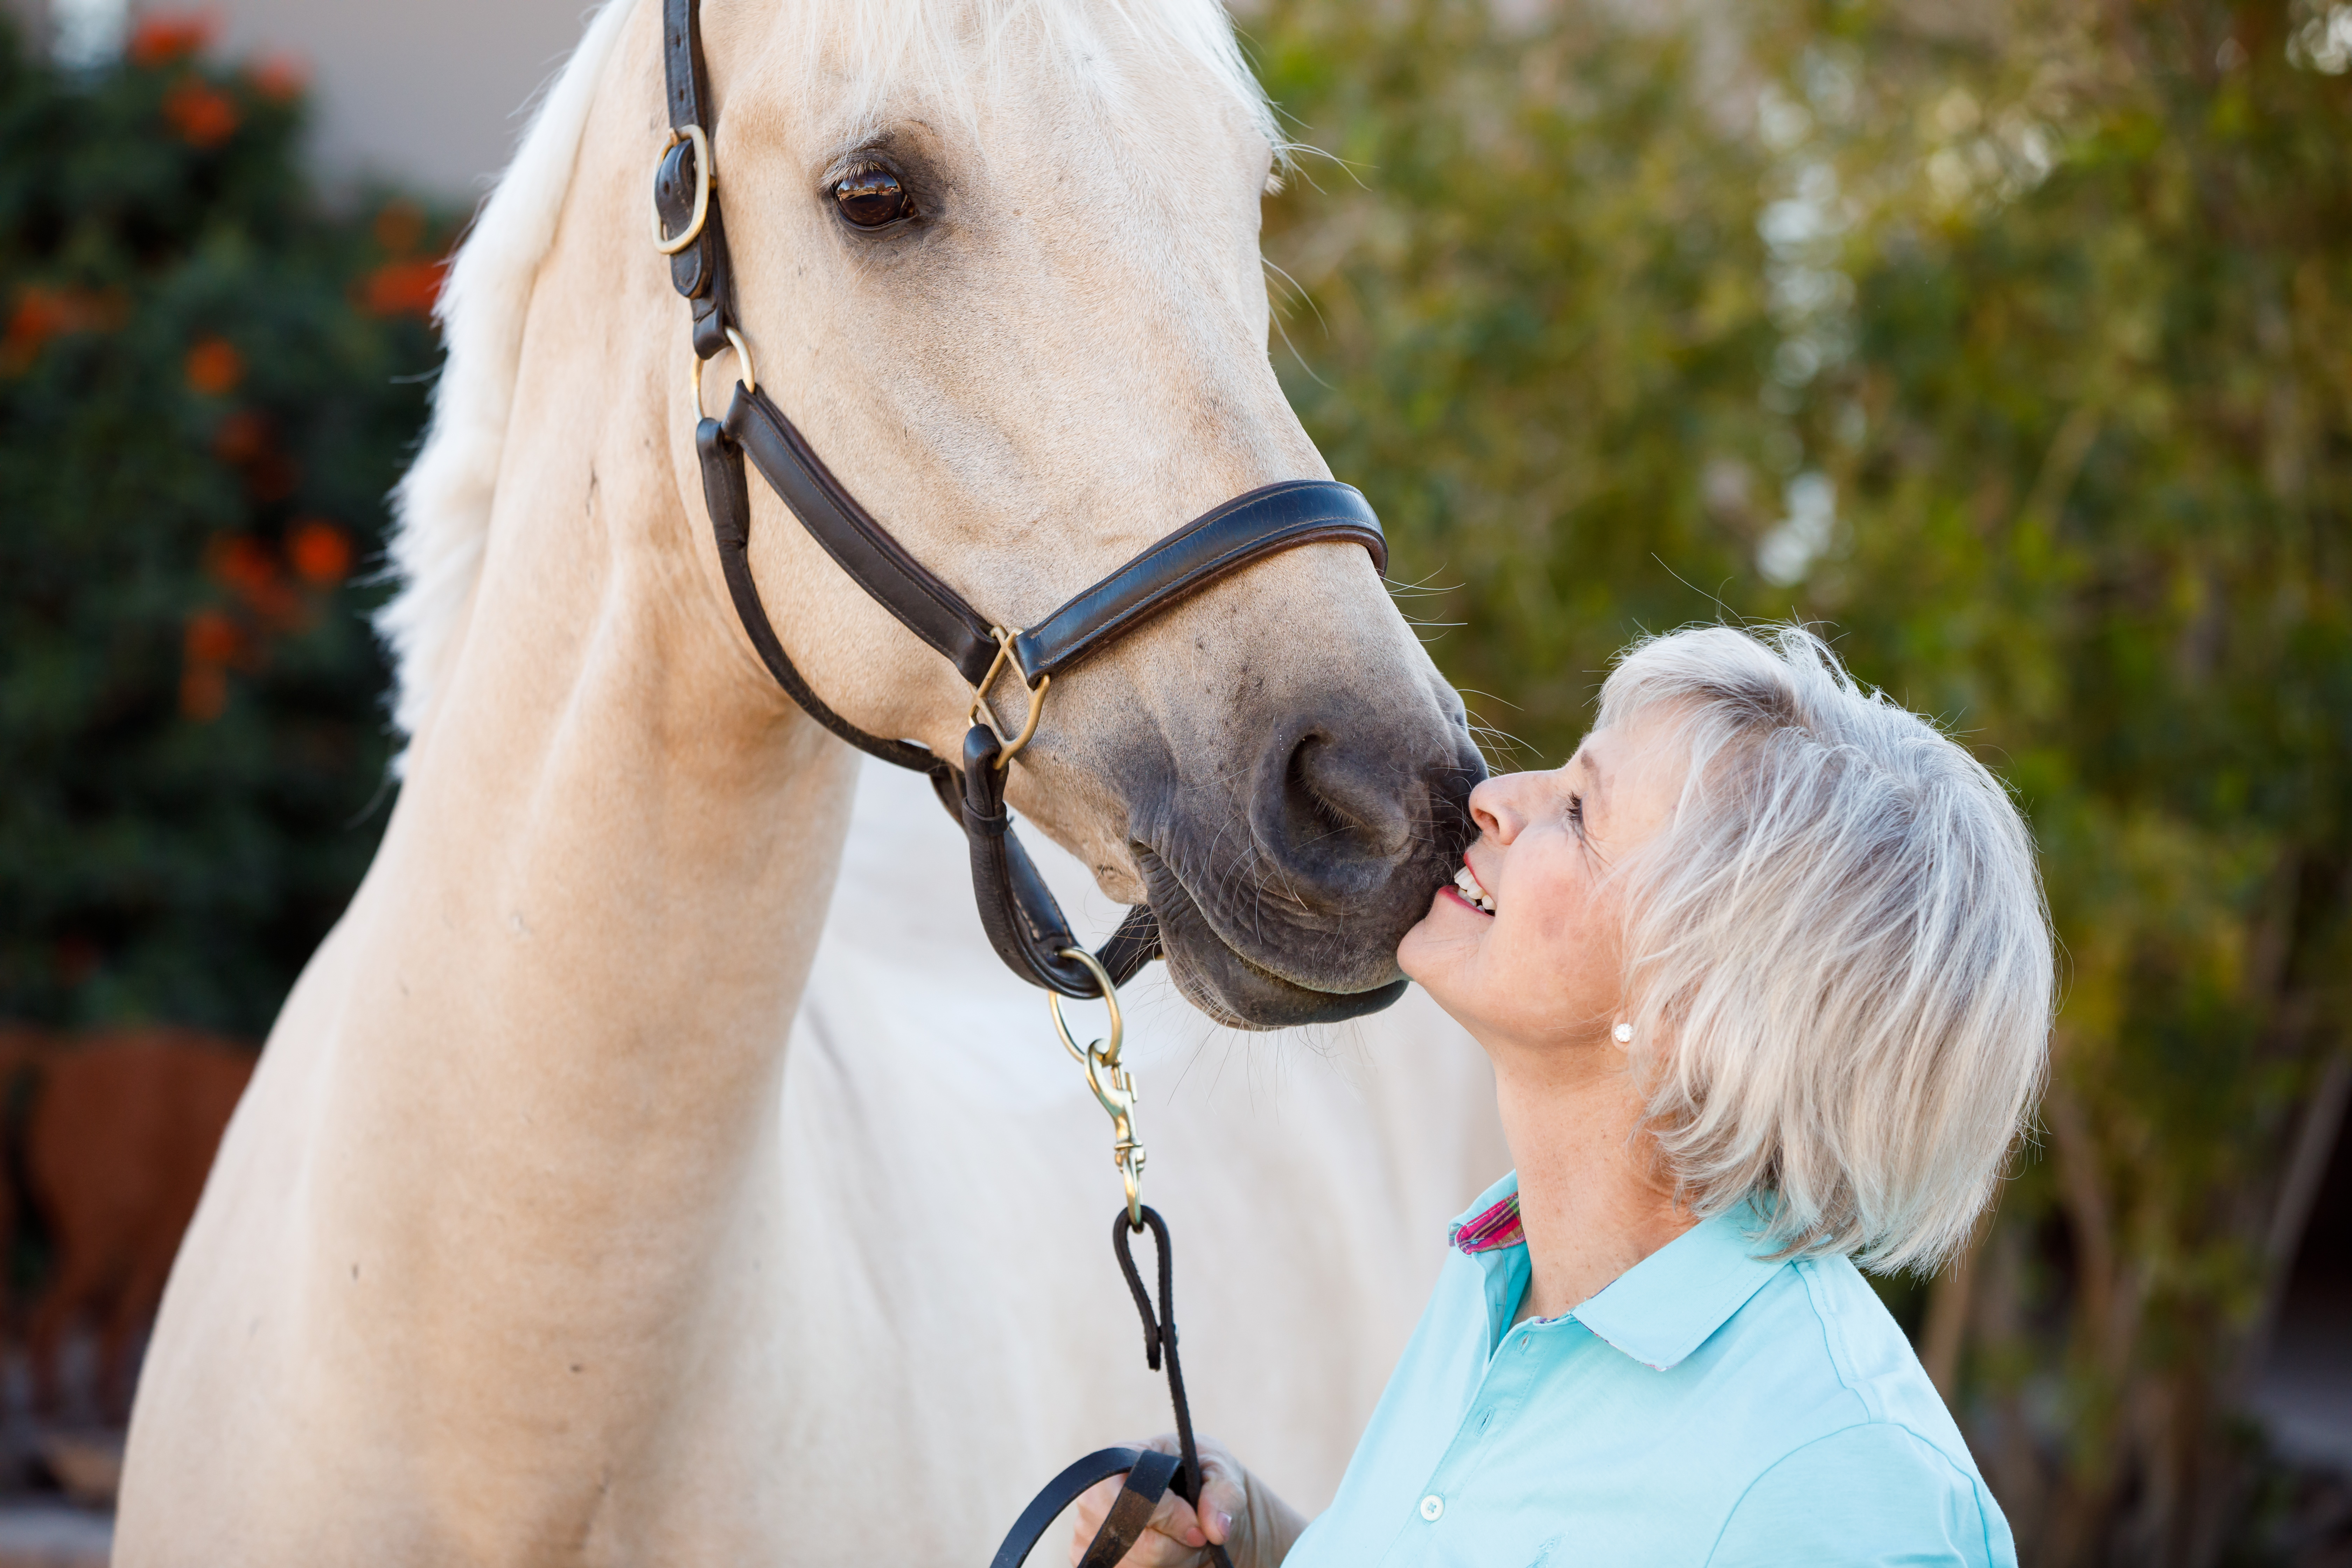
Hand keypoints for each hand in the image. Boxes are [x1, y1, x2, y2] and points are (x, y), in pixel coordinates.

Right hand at [1068, 1435, 1251, 1567]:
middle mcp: (1095, 1495)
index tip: (1199, 1529)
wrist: (1200, 1515)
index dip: (1168, 1516)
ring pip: (1132, 1565)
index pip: (1131, 1494)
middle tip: (1194, 1537)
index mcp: (1122, 1457)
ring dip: (1169, 1561)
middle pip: (1127, 1538)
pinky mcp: (1092, 1560)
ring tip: (1179, 1542)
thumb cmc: (1204, 1482)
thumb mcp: (1223, 1474)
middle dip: (1172, 1545)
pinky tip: (1165, 1557)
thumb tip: (1216, 1530)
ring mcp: (1088, 1532)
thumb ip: (1224, 1495)